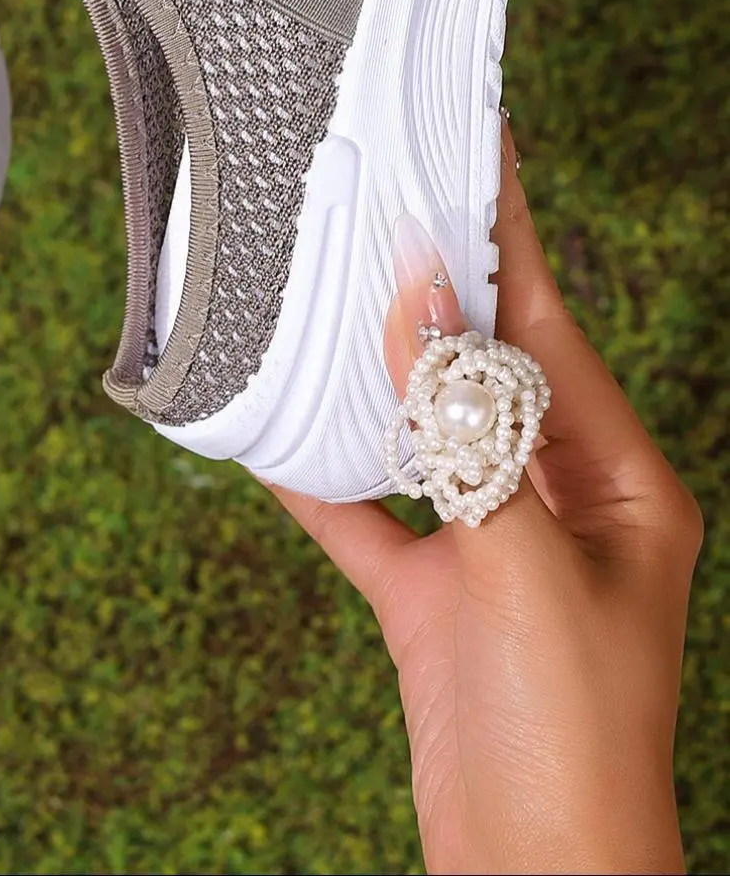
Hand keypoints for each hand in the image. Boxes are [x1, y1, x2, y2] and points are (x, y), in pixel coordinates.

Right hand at [269, 121, 700, 873]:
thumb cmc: (573, 741)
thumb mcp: (525, 566)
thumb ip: (468, 430)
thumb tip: (424, 300)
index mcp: (620, 484)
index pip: (553, 328)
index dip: (509, 239)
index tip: (477, 152)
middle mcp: (560, 502)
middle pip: (485, 365)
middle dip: (433, 286)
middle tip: (382, 192)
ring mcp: (491, 549)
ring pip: (423, 428)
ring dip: (373, 368)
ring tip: (327, 282)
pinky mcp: (433, 600)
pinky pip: (367, 512)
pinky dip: (322, 473)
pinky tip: (272, 429)